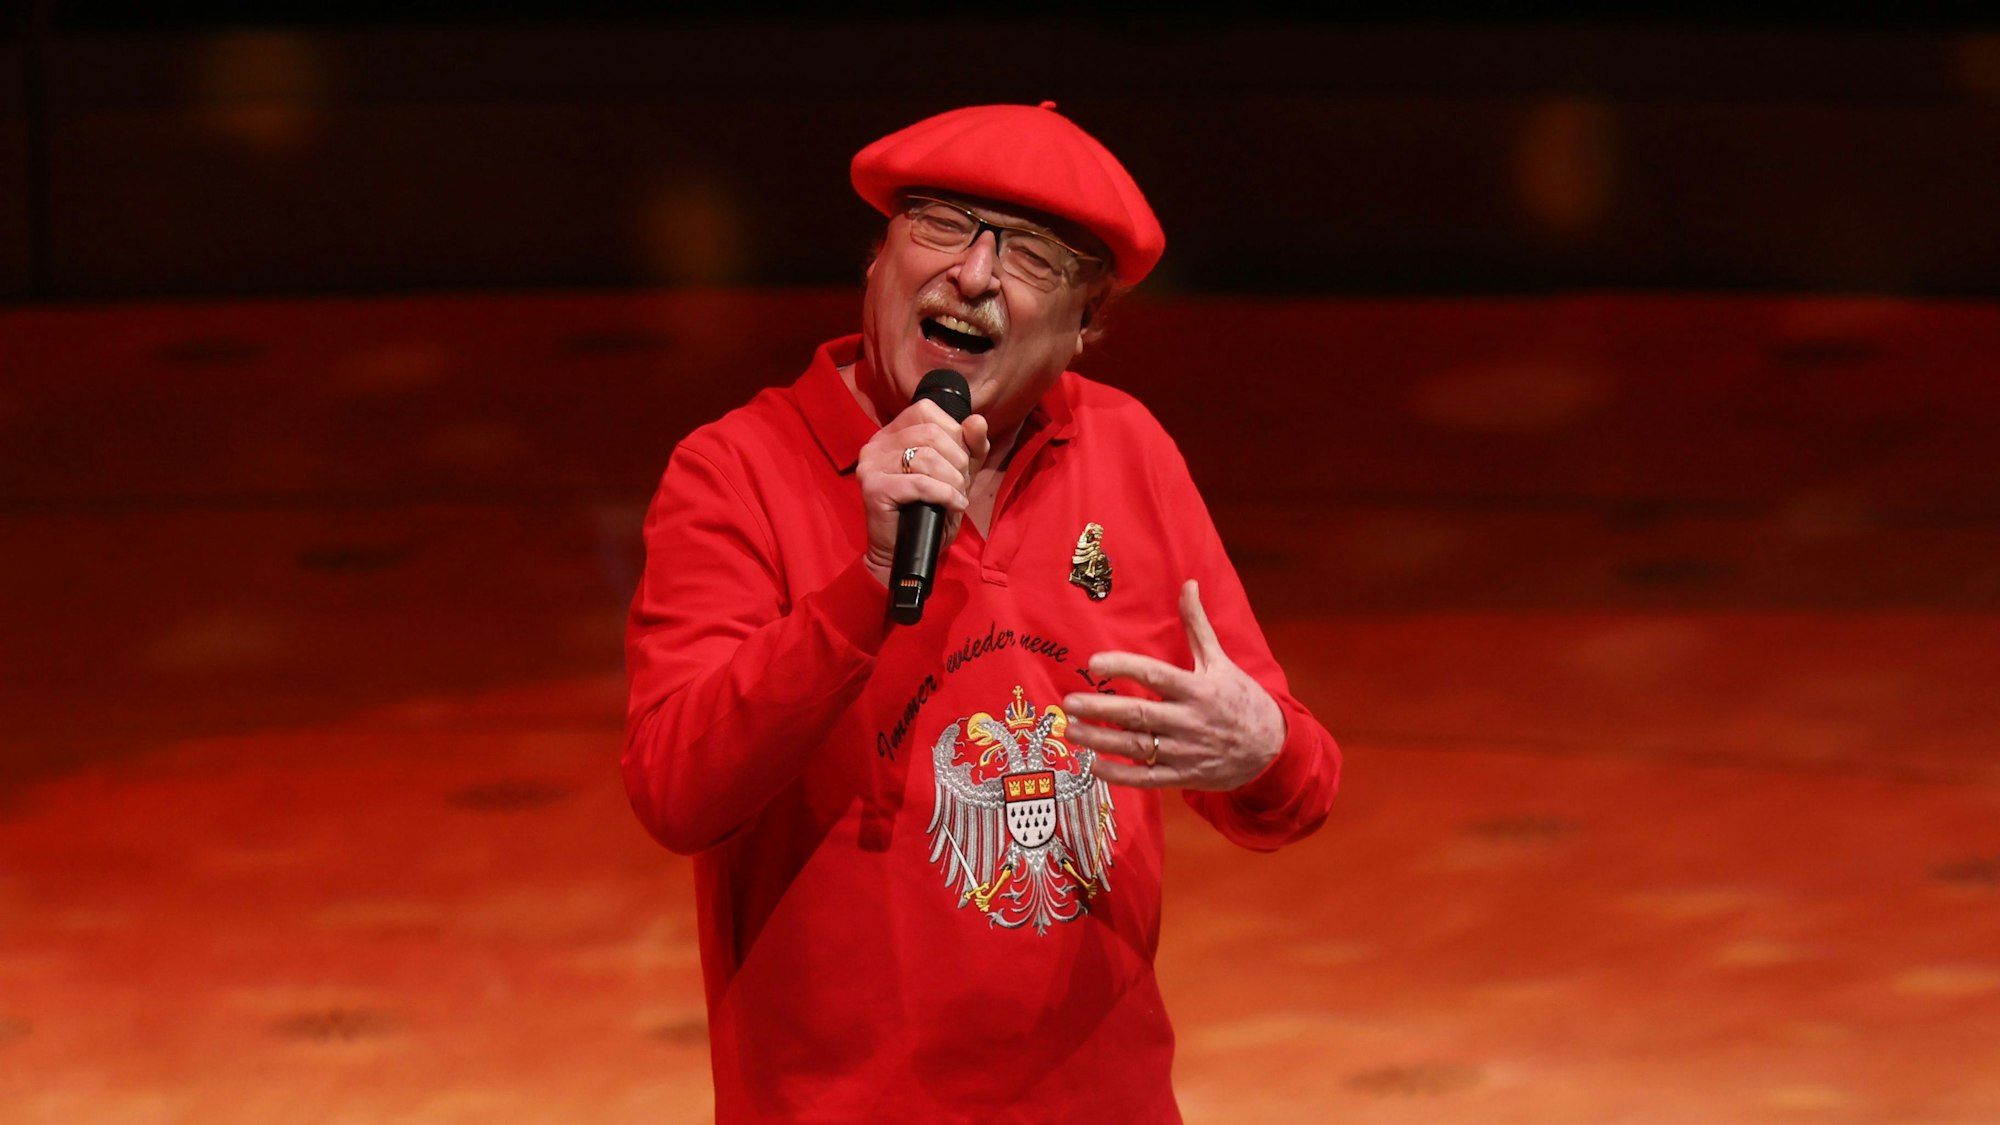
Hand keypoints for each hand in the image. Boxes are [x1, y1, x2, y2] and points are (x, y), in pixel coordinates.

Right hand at [856, 400, 990, 586]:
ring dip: (952, 480)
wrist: (904, 552)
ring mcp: (872, 464)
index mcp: (893, 432)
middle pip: (930, 432)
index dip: (953, 433)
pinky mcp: (873, 487)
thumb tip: (977, 420)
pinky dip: (944, 494)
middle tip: (961, 485)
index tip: (959, 462)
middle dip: (957, 461)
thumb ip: (971, 446)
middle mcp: (877, 443)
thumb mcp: (958, 474)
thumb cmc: (929, 512)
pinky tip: (953, 506)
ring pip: (926, 457)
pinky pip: (919, 482)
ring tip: (956, 497)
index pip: (927, 410)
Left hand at [1063, 580, 1284, 790]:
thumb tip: (1189, 584)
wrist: (1272, 749)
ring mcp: (1185, 751)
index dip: (1123, 667)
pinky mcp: (1184, 776)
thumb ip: (1198, 626)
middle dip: (1100, 709)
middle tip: (1068, 703)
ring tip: (1071, 730)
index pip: (1154, 675)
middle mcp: (1189, 720)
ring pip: (1137, 747)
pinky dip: (1120, 775)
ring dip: (1100, 741)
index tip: (1094, 662)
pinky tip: (1095, 765)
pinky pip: (1147, 778)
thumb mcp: (1222, 662)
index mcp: (1198, 689)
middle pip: (1138, 714)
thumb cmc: (1242, 699)